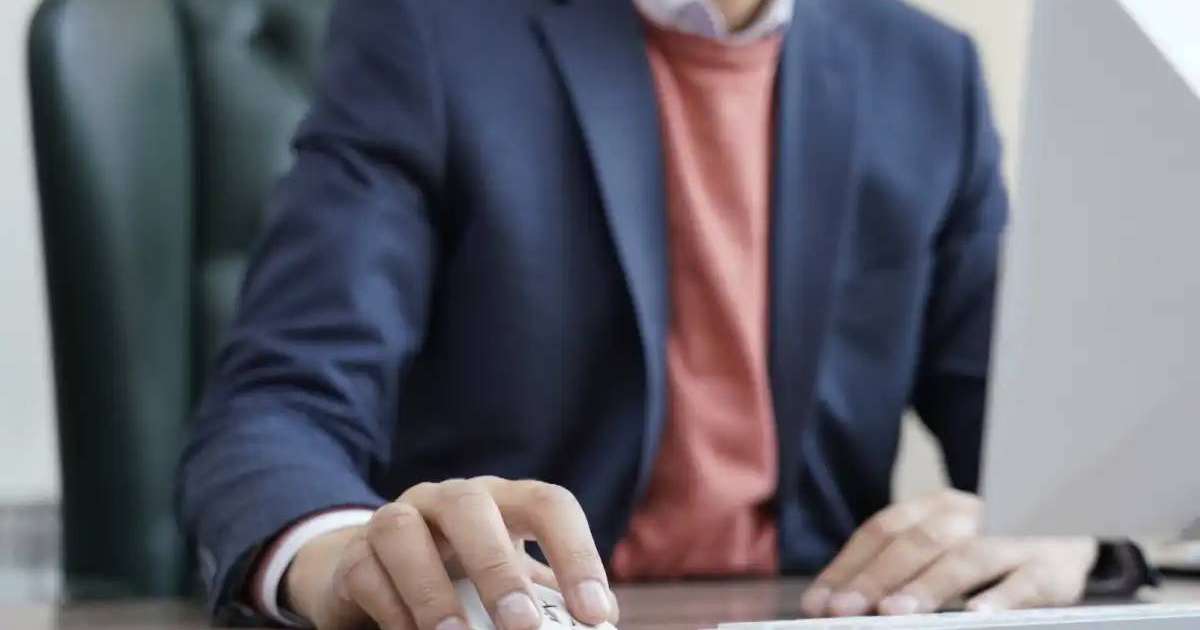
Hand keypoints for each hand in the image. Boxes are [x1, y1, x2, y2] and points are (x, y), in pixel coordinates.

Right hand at [285, 477, 619, 629]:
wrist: (373, 576)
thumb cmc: (464, 582)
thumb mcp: (510, 585)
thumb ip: (548, 602)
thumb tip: (599, 626)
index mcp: (503, 502)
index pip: (548, 505)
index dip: (577, 554)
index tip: (595, 614)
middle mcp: (450, 499)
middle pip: (472, 507)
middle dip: (497, 568)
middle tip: (522, 625)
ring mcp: (396, 519)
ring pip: (403, 531)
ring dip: (431, 591)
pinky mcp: (354, 554)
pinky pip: (367, 573)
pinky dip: (392, 610)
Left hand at [800, 490, 1097, 616]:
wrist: (1076, 534)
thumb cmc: (992, 554)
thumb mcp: (944, 550)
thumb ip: (897, 570)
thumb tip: (838, 602)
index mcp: (937, 506)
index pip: (882, 530)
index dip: (847, 565)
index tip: (817, 603)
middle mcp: (972, 514)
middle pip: (917, 542)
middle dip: (875, 579)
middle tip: (843, 611)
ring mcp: (1013, 539)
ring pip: (966, 558)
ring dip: (926, 588)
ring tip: (893, 614)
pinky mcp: (1053, 568)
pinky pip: (1024, 582)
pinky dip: (1001, 598)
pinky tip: (977, 616)